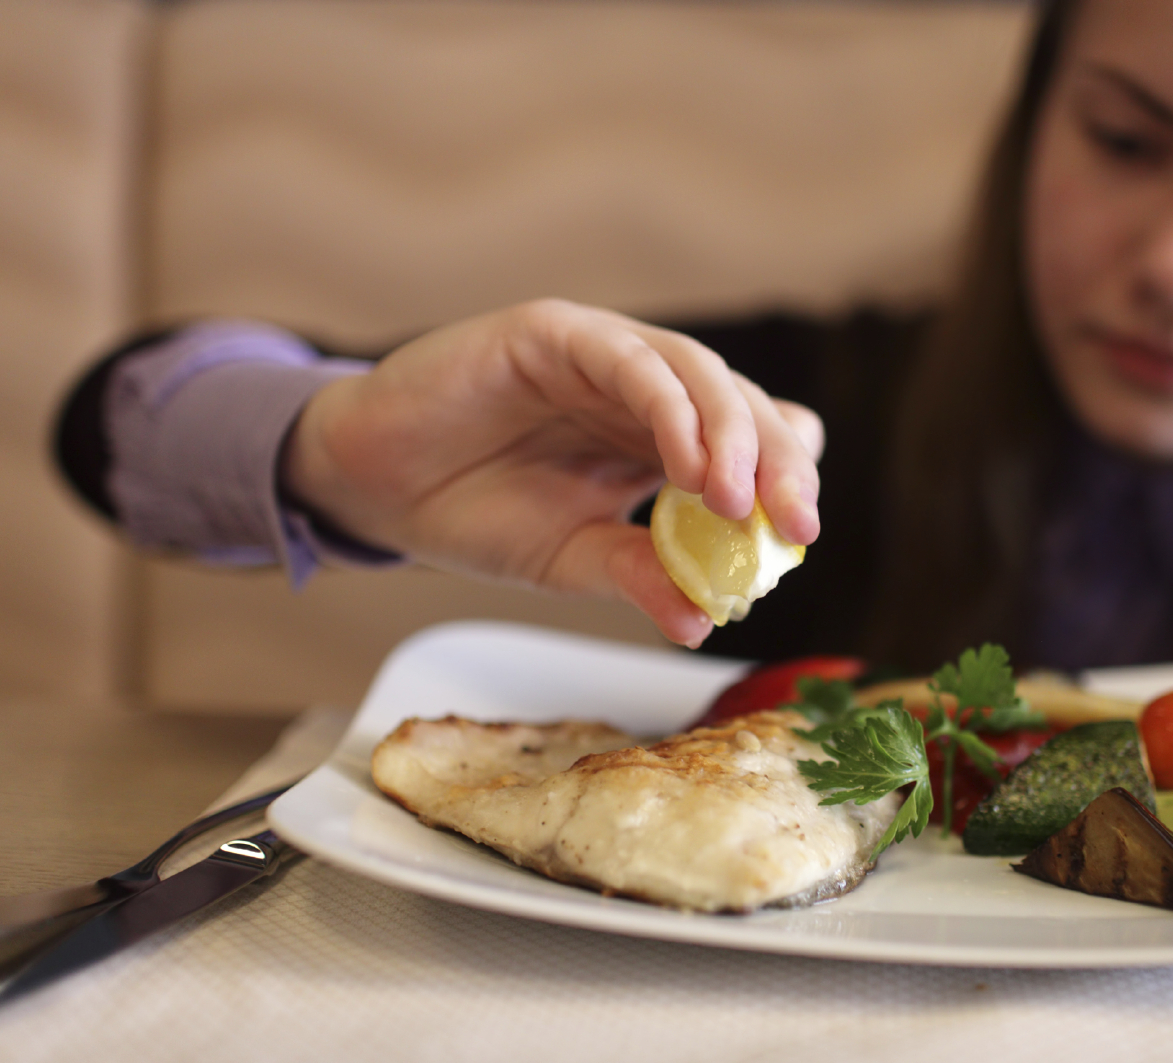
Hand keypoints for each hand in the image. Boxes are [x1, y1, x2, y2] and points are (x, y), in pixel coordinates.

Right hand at [280, 299, 823, 647]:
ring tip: (739, 501)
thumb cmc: (472, 511)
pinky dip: (668, 407)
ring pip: (697, 373)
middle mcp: (643, 389)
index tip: (800, 540)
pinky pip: (628, 359)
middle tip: (794, 525)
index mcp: (659, 438)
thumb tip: (703, 620)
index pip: (751, 444)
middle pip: (742, 405)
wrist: (372, 485)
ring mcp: (603, 353)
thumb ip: (637, 575)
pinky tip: (687, 464)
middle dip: (776, 463)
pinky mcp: (554, 332)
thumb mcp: (569, 559)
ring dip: (730, 435)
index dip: (785, 480)